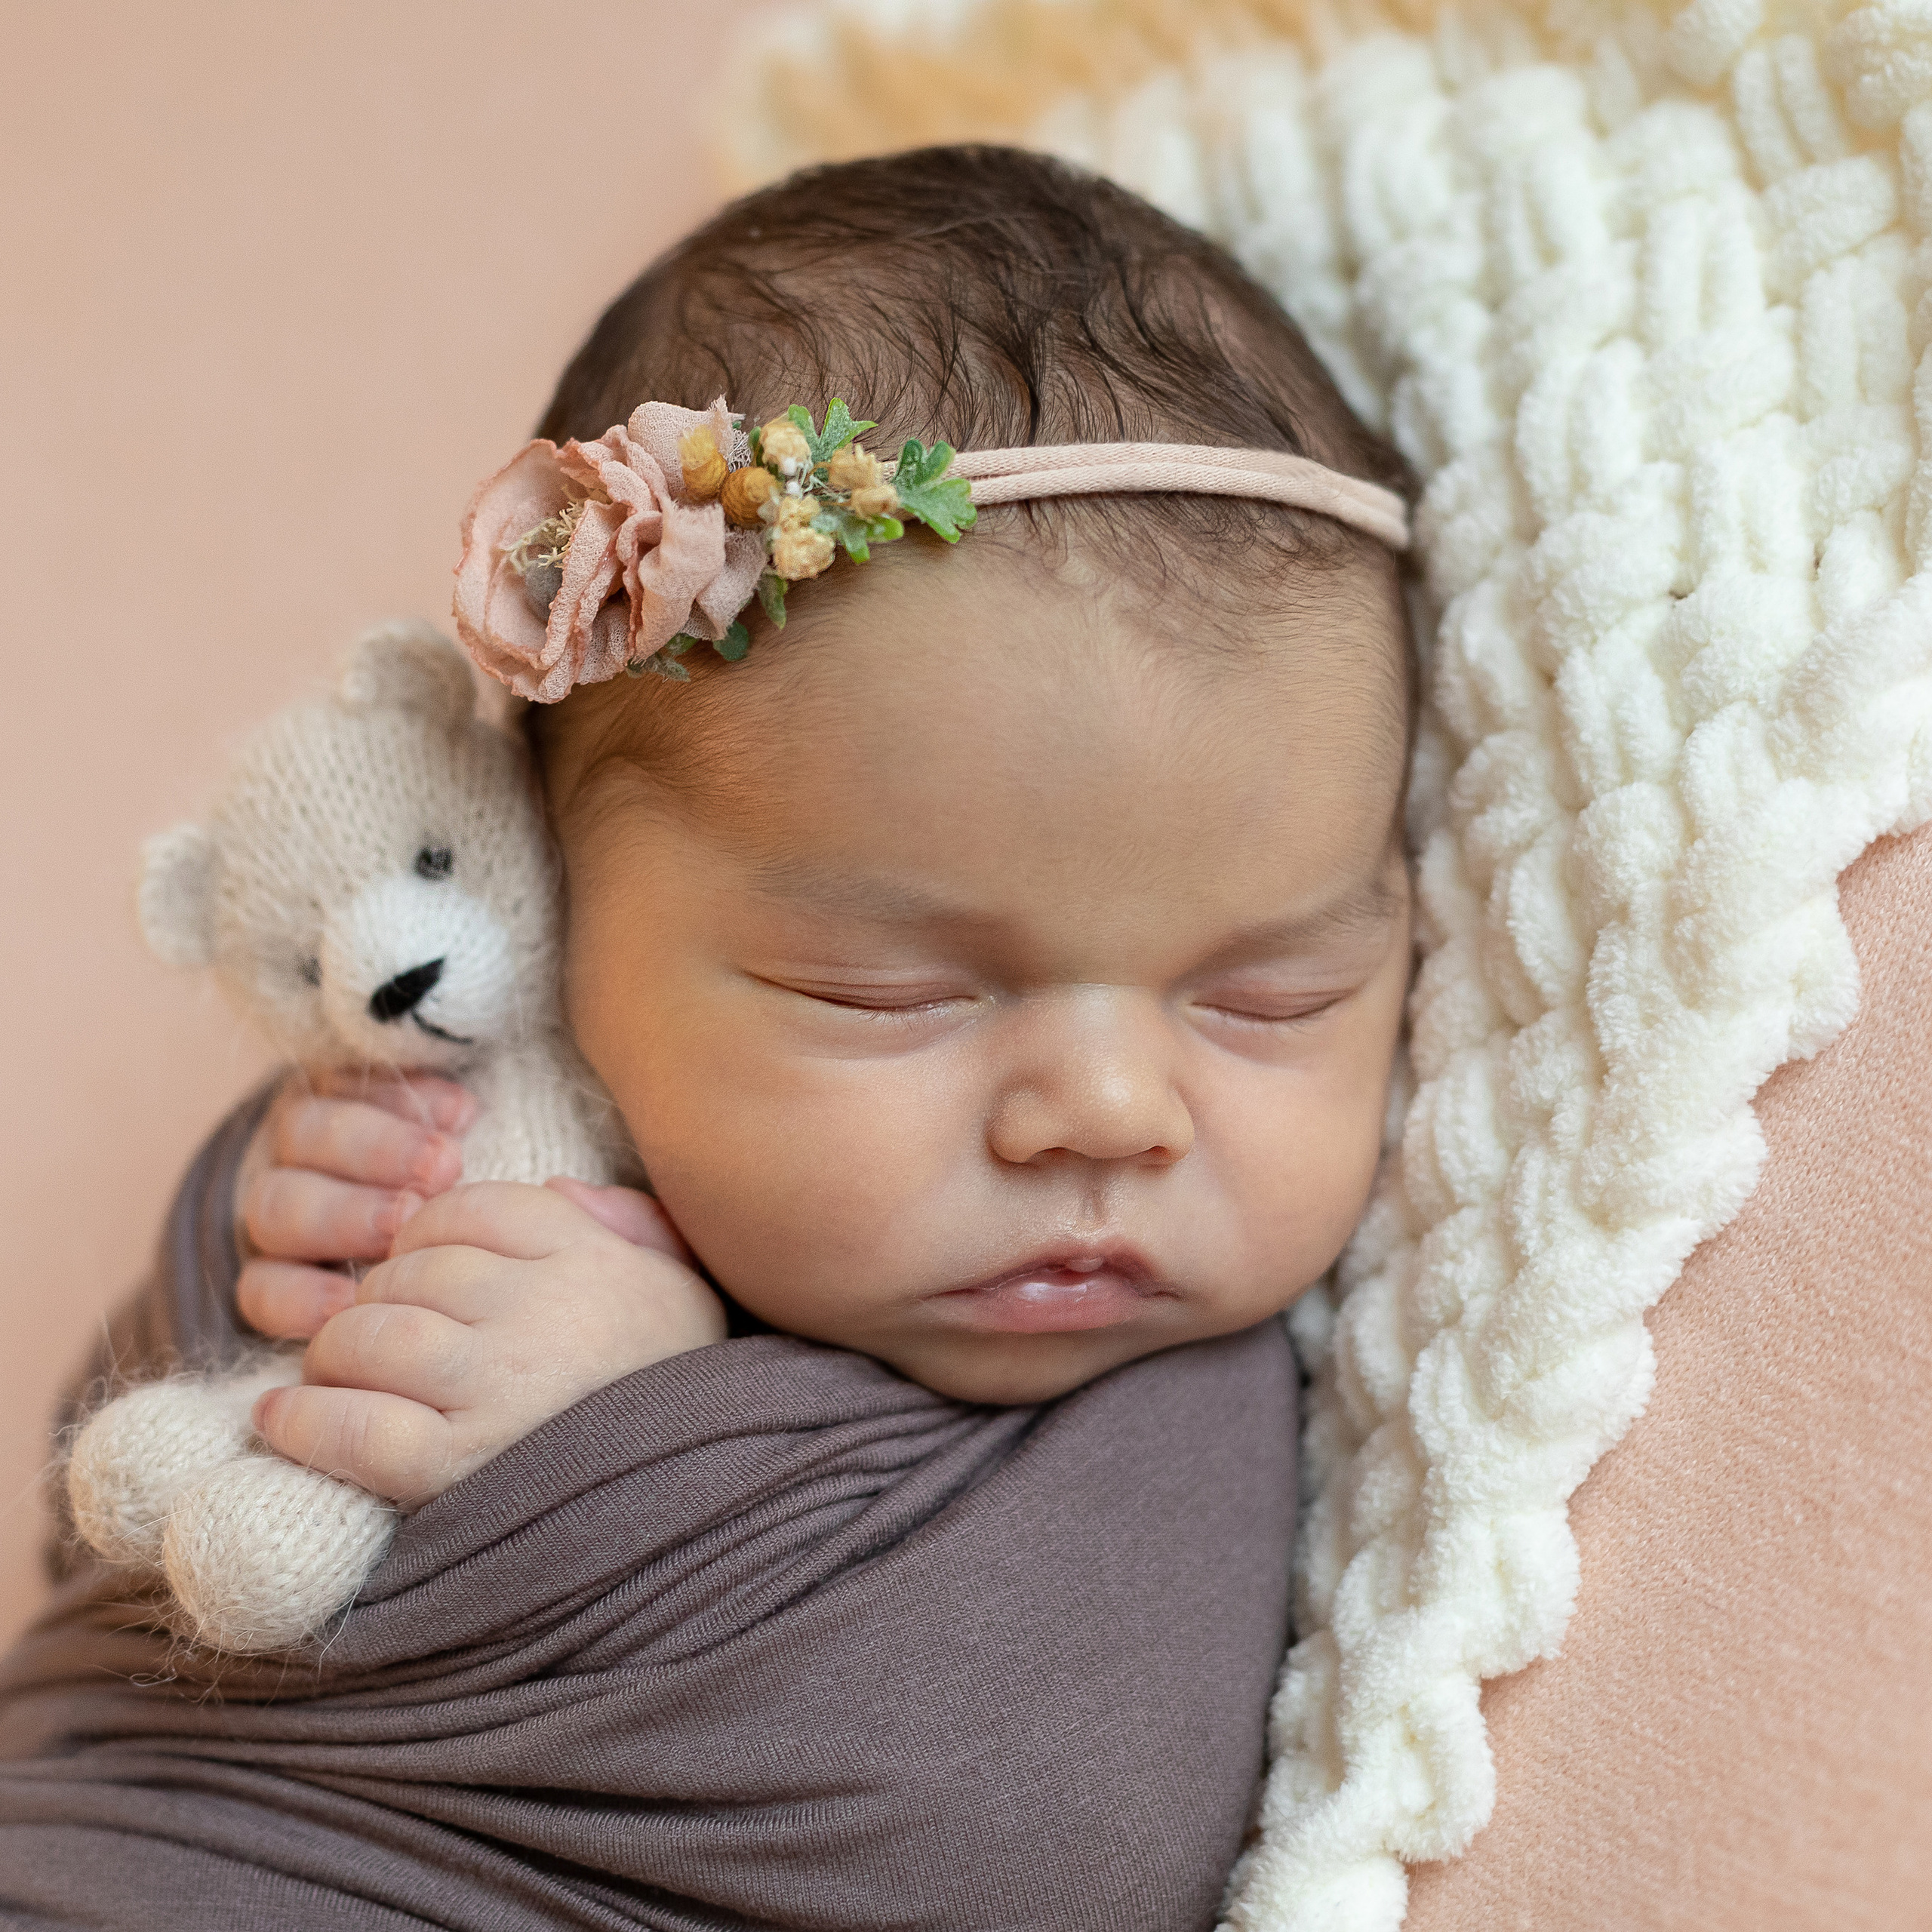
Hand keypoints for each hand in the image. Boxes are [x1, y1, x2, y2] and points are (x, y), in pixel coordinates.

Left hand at [236, 1069, 473, 1340]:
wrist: (504, 1182)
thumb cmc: (480, 1282)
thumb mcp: (456, 1314)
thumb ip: (437, 1328)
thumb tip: (438, 1347)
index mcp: (300, 1275)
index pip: (267, 1291)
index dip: (296, 1298)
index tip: (343, 1307)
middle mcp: (294, 1206)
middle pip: (280, 1209)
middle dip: (340, 1216)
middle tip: (402, 1222)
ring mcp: (312, 1137)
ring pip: (308, 1133)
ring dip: (373, 1150)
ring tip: (444, 1166)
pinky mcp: (348, 1076)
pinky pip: (354, 1075)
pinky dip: (408, 1094)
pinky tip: (462, 1114)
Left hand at [252, 1180, 727, 1508]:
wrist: (714, 1504)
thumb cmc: (678, 1392)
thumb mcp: (682, 1287)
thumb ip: (627, 1222)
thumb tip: (558, 1188)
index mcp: (591, 1257)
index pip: (470, 1208)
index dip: (424, 1238)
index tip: (421, 1276)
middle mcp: (546, 1307)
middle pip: (412, 1270)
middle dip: (375, 1301)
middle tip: (368, 1340)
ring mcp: (502, 1382)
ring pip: (374, 1333)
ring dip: (336, 1355)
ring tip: (333, 1379)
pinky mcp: (461, 1464)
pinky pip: (357, 1423)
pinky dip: (306, 1421)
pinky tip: (284, 1418)